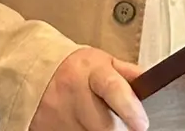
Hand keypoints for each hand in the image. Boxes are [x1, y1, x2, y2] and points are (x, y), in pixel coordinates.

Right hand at [31, 47, 147, 130]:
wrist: (32, 70)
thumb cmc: (74, 68)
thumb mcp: (102, 61)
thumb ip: (128, 74)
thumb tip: (152, 84)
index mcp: (90, 72)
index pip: (112, 88)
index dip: (129, 108)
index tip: (142, 123)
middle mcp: (74, 94)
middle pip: (106, 126)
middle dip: (120, 129)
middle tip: (124, 124)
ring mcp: (60, 117)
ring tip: (97, 119)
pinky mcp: (48, 130)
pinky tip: (83, 125)